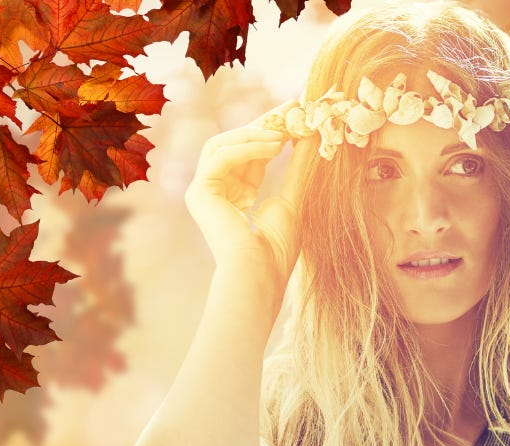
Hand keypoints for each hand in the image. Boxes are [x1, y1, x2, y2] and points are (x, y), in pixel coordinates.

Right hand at [184, 100, 315, 293]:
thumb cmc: (277, 249)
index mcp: (238, 193)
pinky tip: (273, 145)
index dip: (275, 132)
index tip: (298, 113)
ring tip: (285, 131)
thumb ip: (299, 166)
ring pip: (222, 145)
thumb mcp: (294, 198)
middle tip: (292, 106)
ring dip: (254, 133)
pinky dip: (246, 148)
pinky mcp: (199, 192)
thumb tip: (310, 135)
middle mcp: (217, 189)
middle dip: (265, 124)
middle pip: (236, 143)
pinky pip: (220, 157)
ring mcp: (204, 191)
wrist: (260, 274)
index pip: (253, 153)